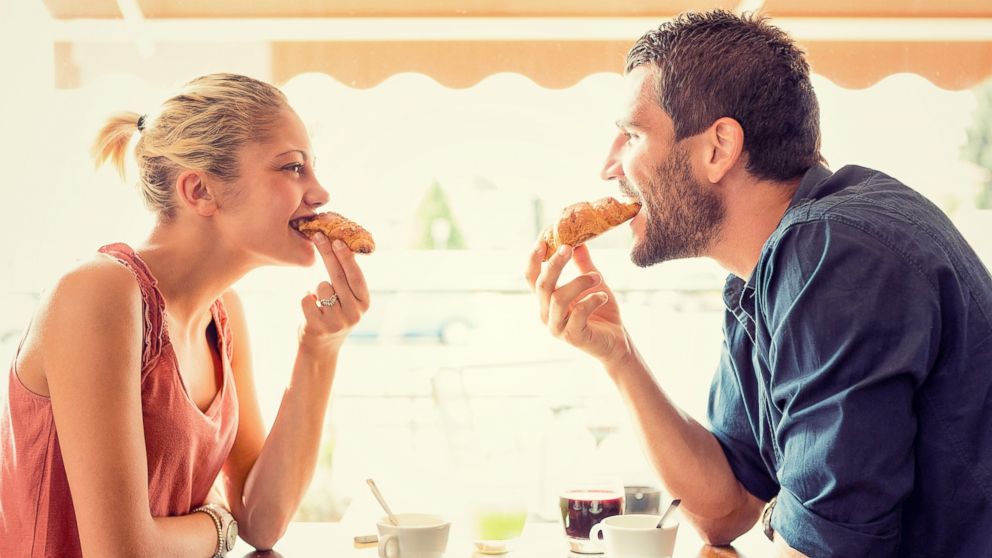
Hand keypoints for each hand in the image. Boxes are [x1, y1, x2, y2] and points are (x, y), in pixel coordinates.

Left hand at [298, 232, 369, 352]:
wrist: (322, 348)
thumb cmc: (334, 313)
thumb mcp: (348, 298)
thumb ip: (347, 278)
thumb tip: (340, 244)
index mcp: (364, 302)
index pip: (355, 275)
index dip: (346, 257)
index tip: (336, 240)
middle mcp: (354, 312)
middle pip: (338, 277)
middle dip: (328, 254)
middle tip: (318, 236)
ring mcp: (337, 321)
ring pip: (322, 287)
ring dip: (317, 288)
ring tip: (321, 300)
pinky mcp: (320, 327)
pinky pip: (307, 299)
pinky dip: (306, 299)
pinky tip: (312, 308)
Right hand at [524, 240, 628, 362]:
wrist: (616, 342)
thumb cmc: (602, 313)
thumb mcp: (592, 284)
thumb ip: (583, 265)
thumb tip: (579, 241)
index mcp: (547, 300)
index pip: (531, 277)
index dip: (533, 259)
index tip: (543, 240)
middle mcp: (546, 313)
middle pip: (542, 285)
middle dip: (554, 264)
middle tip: (569, 248)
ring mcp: (557, 327)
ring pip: (558, 298)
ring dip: (579, 282)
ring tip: (597, 277)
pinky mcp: (573, 337)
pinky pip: (578, 313)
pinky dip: (592, 300)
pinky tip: (603, 297)